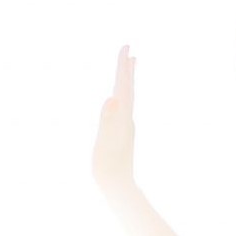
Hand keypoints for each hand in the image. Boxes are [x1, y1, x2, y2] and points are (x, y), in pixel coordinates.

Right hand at [92, 44, 136, 193]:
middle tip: (129, 50)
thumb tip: (113, 98)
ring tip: (131, 68)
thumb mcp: (104, 142)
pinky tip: (122, 100)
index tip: (126, 46)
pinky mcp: (122, 134)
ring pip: (128, 98)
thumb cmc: (108, 167)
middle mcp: (127, 119)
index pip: (123, 85)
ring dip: (128, 82)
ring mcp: (126, 127)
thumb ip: (107, 119)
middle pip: (128, 88)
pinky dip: (124, 97)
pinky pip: (124, 108)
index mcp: (122, 117)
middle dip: (127, 69)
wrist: (119, 188)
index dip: (123, 66)